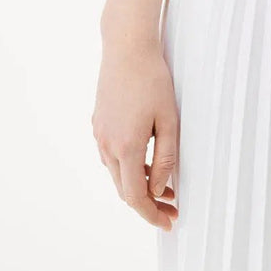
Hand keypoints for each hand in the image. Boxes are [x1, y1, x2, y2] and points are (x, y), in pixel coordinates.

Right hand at [90, 41, 179, 231]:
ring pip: (117, 174)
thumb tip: (160, 189)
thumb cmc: (152, 79)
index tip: (169, 223)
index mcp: (126, 147)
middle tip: (172, 207)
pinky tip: (146, 161)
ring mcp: (99, 134)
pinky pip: (112, 156)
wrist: (126, 47)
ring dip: (138, 185)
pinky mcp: (98, 124)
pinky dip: (128, 167)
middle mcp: (107, 145)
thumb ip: (165, 157)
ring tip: (164, 186)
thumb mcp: (169, 119)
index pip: (135, 196)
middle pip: (124, 189)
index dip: (151, 214)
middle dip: (148, 203)